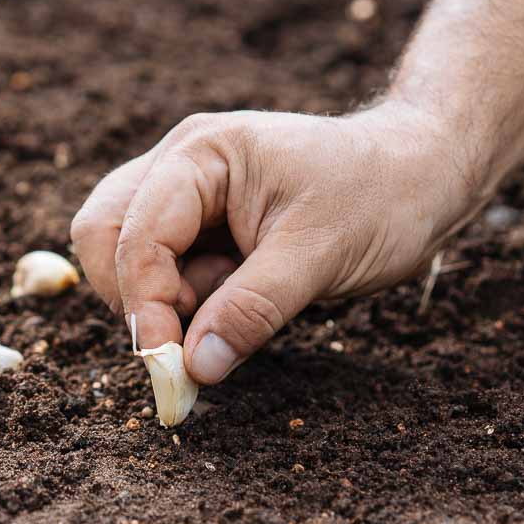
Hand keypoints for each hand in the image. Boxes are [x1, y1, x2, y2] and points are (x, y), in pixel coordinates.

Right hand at [71, 101, 477, 383]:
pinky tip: (234, 293)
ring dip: (161, 298)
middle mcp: (179, 163)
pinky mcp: (197, 220)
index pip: (135, 232)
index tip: (170, 365)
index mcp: (201, 153)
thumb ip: (250, 310)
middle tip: (188, 334)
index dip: (144, 303)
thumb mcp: (319, 257)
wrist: (420, 175)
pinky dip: (181, 297)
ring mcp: (184, 190)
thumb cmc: (380, 198)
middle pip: (103, 233)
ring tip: (228, 302)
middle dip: (136, 296)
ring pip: (122, 252)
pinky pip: (160, 265)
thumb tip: (191, 370)